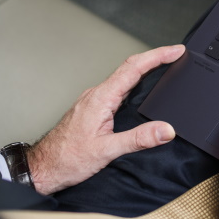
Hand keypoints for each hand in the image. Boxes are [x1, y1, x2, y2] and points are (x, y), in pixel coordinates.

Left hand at [27, 45, 184, 194]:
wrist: (42, 168)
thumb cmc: (67, 159)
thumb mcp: (107, 151)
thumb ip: (139, 139)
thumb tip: (166, 130)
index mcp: (101, 98)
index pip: (134, 68)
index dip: (157, 56)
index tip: (176, 50)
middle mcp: (97, 94)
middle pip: (130, 66)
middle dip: (155, 57)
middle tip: (176, 53)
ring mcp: (94, 100)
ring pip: (123, 76)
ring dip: (145, 67)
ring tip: (164, 64)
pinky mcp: (93, 107)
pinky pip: (117, 86)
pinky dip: (134, 80)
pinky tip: (140, 86)